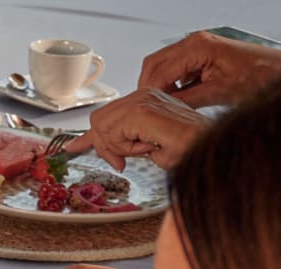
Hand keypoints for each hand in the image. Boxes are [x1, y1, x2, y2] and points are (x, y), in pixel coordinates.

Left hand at [63, 88, 210, 170]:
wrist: (208, 147)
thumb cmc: (187, 148)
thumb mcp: (146, 146)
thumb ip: (122, 143)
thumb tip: (99, 146)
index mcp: (143, 100)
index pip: (104, 116)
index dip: (89, 136)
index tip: (72, 148)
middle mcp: (142, 95)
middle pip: (98, 121)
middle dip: (105, 145)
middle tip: (122, 161)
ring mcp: (142, 99)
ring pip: (102, 128)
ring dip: (119, 147)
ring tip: (146, 148)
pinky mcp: (142, 110)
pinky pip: (112, 134)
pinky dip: (126, 147)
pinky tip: (148, 145)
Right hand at [137, 31, 280, 108]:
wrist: (279, 71)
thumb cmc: (258, 75)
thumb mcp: (218, 93)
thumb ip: (187, 100)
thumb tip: (163, 110)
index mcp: (198, 47)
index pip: (159, 71)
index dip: (148, 94)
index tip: (142, 112)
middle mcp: (194, 43)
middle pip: (154, 65)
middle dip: (148, 88)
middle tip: (146, 110)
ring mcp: (197, 48)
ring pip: (162, 67)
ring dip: (159, 87)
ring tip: (160, 108)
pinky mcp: (201, 57)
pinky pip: (175, 71)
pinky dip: (171, 86)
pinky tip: (175, 101)